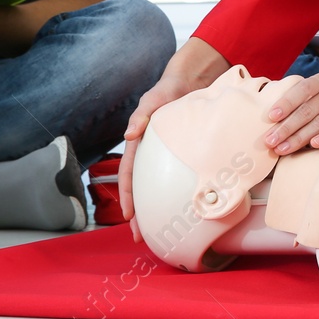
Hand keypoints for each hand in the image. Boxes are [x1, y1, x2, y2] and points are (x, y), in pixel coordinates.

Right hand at [119, 37, 229, 236]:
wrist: (191, 82)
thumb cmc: (167, 91)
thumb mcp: (152, 100)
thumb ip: (141, 115)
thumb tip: (129, 136)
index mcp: (140, 145)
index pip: (129, 175)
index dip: (127, 196)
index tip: (129, 216)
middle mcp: (152, 154)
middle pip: (142, 188)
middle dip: (140, 214)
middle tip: (142, 237)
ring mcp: (168, 156)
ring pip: (160, 187)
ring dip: (158, 208)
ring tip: (162, 231)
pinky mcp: (187, 155)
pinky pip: (180, 178)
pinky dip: (179, 194)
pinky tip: (187, 209)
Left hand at [262, 56, 318, 153]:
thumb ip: (312, 94)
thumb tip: (282, 112)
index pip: (302, 91)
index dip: (286, 103)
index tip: (271, 116)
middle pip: (306, 111)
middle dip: (285, 127)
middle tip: (268, 142)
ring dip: (299, 138)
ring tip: (282, 149)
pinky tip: (314, 145)